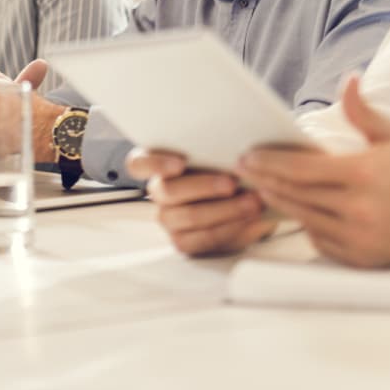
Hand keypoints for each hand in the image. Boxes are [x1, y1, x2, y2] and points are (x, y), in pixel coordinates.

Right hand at [127, 148, 274, 256]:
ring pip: (188, 215)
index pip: (138, 164)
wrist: (239, 201)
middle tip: (232, 183)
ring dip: (224, 209)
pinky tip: (248, 220)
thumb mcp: (218, 154)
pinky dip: (230, 228)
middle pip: (168, 191)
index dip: (156, 163)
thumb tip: (236, 147)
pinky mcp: (184, 241)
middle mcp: (159, 191)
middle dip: (204, 187)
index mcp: (155, 164)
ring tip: (251, 202)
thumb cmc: (224, 169)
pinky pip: (203, 238)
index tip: (180, 163)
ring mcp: (169, 218)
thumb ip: (218, 150)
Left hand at [234, 76, 389, 267]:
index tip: (248, 157)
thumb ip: (363, 111)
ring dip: (279, 203)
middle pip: (294, 195)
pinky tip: (296, 211)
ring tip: (261, 188)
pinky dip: (306, 225)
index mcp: (362, 175)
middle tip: (243, 171)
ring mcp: (358, 238)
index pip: (299, 169)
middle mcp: (358, 209)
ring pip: (303, 218)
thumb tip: (348, 79)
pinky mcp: (360, 259)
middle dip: (264, 181)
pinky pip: (319, 241)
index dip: (268, 163)